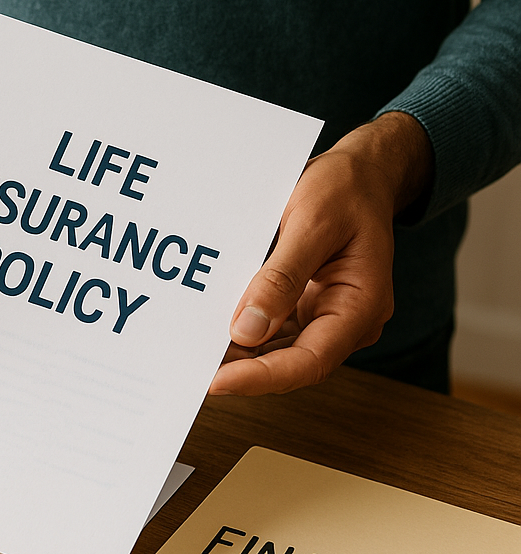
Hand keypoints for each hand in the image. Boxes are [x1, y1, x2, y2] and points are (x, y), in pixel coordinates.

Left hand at [208, 111, 433, 395]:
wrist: (361, 171)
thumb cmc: (344, 189)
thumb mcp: (311, 223)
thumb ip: (281, 278)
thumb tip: (246, 329)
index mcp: (361, 305)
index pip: (309, 362)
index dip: (261, 378)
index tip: (217, 382)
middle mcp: (348, 321)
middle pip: (291, 363)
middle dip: (243, 370)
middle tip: (191, 368)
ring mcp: (327, 316)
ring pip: (279, 352)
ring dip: (240, 355)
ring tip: (195, 351)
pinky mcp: (308, 307)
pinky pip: (275, 331)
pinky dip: (245, 333)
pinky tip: (214, 330)